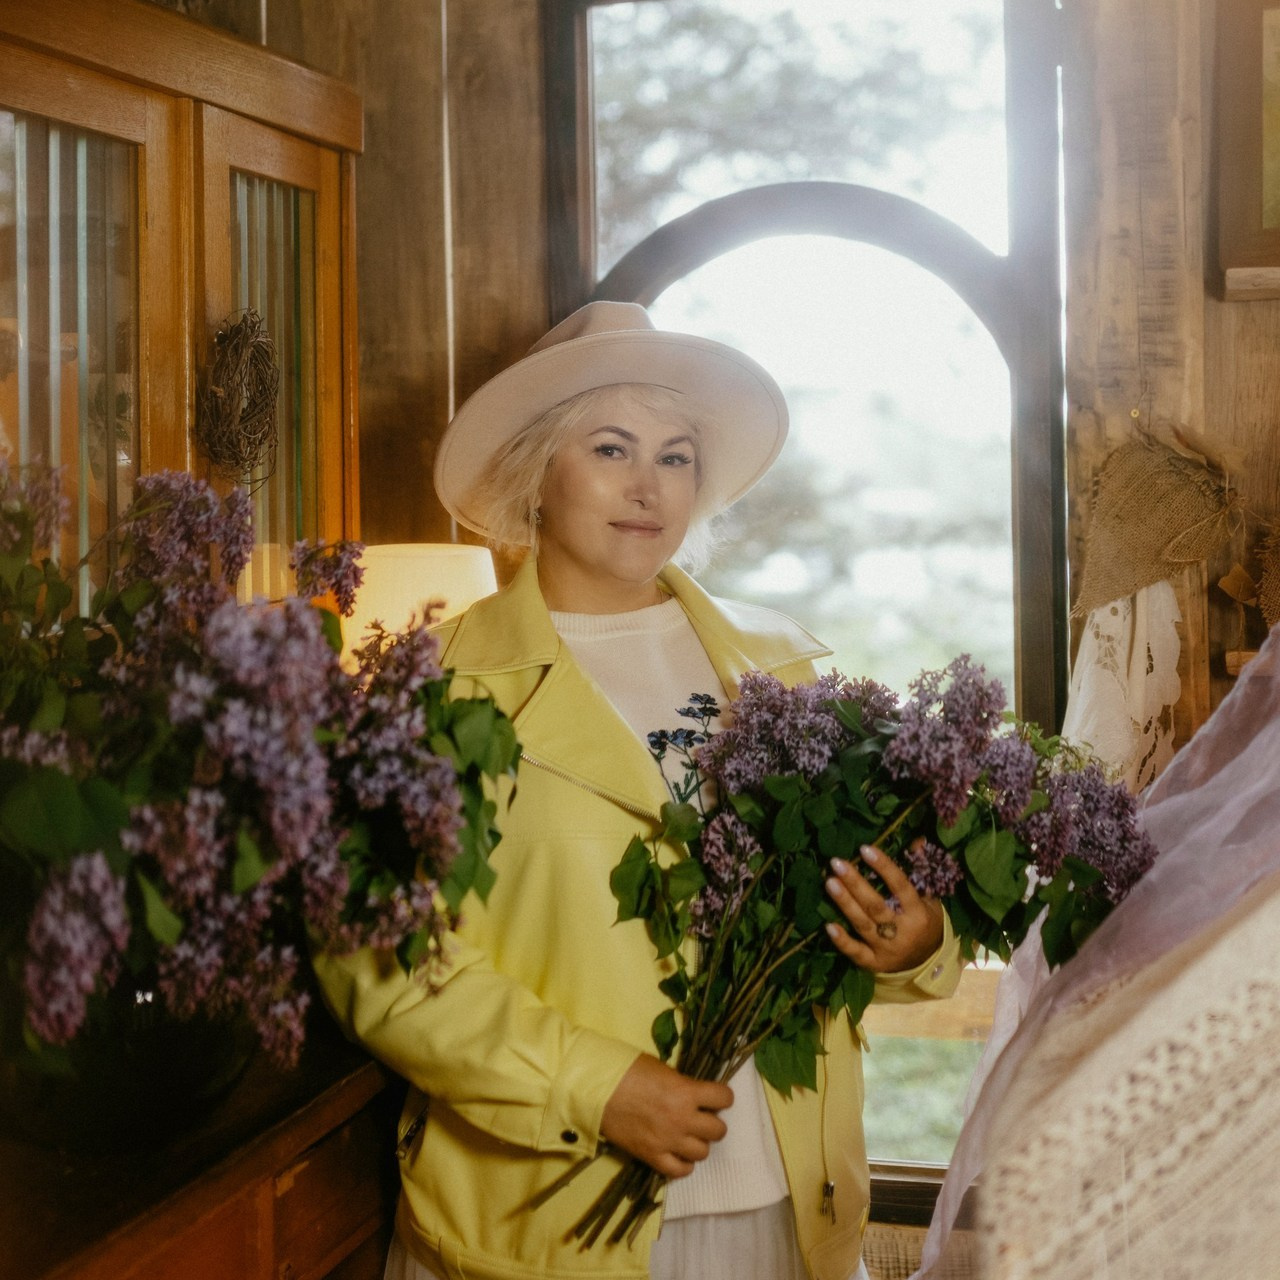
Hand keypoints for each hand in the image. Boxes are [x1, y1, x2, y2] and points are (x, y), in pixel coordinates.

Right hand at [600, 1053, 732, 1178]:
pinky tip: (678, 1153)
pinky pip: (680, 1171)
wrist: (596, 1088)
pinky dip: (683, 1164)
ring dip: (698, 1143)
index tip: (715, 1097)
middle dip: (712, 1122)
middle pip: (718, 1130)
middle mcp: (683, 1119)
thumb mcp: (663, 1070)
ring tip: (687, 1135)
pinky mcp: (652, 1156)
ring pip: (703, 1152)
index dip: (722, 1096)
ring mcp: (668, 1141)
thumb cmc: (627, 1070)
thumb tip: (694, 1095)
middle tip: (700, 1117)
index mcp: (686, 1092)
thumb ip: (682, 1085)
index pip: (724, 1098)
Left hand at [824, 840, 943, 972]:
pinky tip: (828, 926)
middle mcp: (903, 932)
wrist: (928, 963)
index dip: (884, 867)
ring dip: (845, 903)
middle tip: (837, 863)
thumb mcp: (930, 899)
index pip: (901, 887)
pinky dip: (842, 941)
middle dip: (856, 883)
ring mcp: (887, 950)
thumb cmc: (925, 924)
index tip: (865, 849)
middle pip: (876, 906)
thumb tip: (916, 840)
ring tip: (829, 882)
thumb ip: (920, 870)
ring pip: (863, 925)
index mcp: (918, 913)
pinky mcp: (874, 964)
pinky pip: (856, 953)